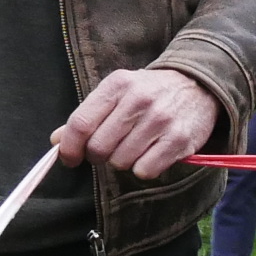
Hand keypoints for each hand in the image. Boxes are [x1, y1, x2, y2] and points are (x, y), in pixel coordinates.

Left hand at [56, 66, 220, 180]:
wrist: (199, 85)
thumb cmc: (150, 92)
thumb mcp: (118, 92)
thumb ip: (87, 115)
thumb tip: (56, 141)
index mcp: (118, 85)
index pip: (81, 123)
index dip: (69, 147)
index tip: (70, 158)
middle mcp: (139, 100)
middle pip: (99, 148)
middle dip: (98, 156)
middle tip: (110, 149)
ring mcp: (160, 120)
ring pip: (120, 162)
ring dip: (123, 161)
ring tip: (135, 147)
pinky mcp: (179, 140)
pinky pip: (144, 171)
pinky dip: (144, 168)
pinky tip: (152, 154)